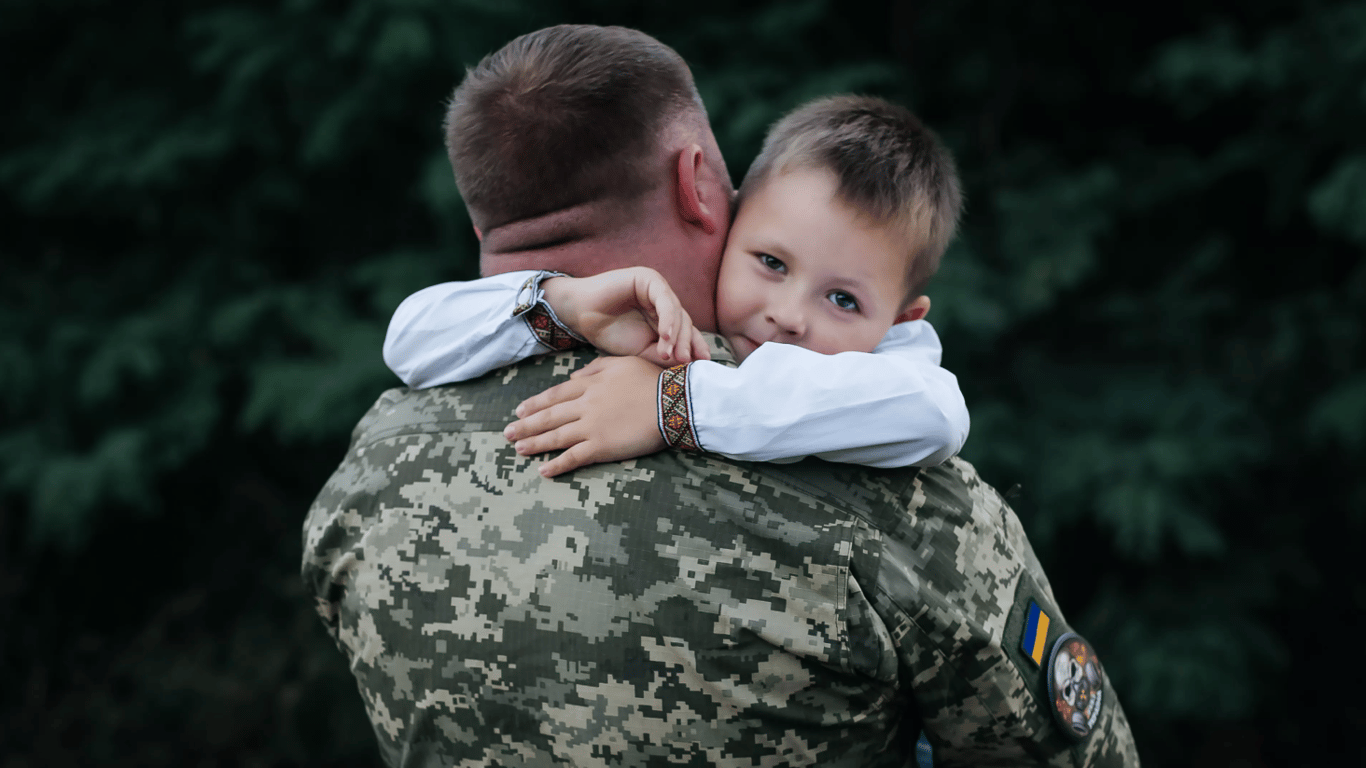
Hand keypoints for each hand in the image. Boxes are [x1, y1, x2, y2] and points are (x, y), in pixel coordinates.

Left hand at [503, 355, 667, 476]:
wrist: (672, 401)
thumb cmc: (652, 380)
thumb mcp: (622, 363)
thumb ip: (596, 368)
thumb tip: (574, 377)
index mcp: (590, 384)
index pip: (556, 395)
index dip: (536, 403)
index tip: (520, 409)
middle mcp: (585, 405)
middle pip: (549, 416)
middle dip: (526, 425)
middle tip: (507, 432)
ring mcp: (591, 427)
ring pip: (556, 436)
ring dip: (535, 443)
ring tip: (518, 449)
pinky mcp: (601, 446)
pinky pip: (574, 457)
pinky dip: (557, 465)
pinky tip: (543, 471)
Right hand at [542, 267, 709, 364]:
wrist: (579, 314)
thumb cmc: (607, 332)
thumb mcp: (640, 350)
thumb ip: (662, 354)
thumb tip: (686, 363)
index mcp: (663, 316)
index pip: (685, 331)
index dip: (695, 346)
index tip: (701, 363)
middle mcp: (663, 300)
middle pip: (685, 322)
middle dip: (688, 343)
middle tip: (687, 362)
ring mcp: (657, 288)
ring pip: (677, 312)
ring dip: (677, 335)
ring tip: (673, 354)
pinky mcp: (649, 279)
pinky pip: (664, 300)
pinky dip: (667, 319)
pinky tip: (665, 336)